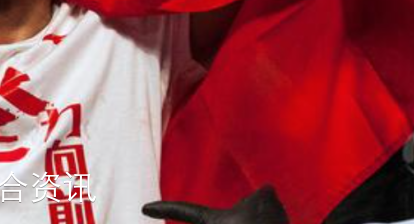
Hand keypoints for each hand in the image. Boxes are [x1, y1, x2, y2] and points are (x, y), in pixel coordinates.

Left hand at [143, 186, 288, 223]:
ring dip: (260, 220)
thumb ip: (260, 193)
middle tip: (260, 219)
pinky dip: (268, 223)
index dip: (164, 209)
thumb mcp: (265, 197)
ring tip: (267, 222)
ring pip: (248, 220)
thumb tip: (264, 194)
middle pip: (234, 217)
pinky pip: (257, 223)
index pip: (184, 210)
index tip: (145, 209)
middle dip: (253, 214)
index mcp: (212, 222)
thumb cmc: (266, 222)